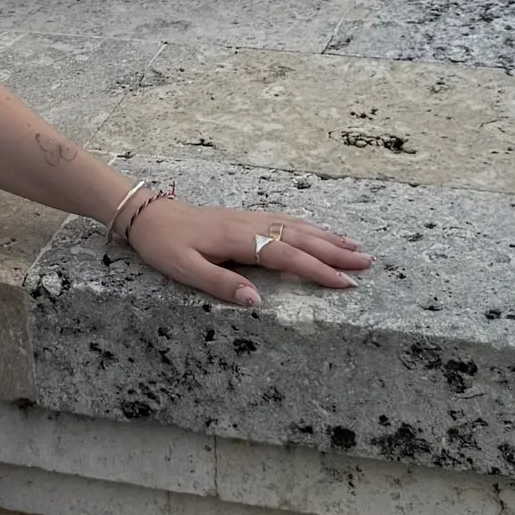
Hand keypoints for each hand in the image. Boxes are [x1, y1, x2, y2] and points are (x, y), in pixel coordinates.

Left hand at [124, 199, 373, 306]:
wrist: (147, 213)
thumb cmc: (163, 245)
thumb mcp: (184, 269)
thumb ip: (221, 283)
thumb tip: (257, 301)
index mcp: (238, 239)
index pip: (287, 256)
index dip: (317, 270)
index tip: (345, 282)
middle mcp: (250, 225)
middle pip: (300, 238)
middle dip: (335, 252)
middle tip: (367, 263)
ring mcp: (249, 218)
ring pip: (296, 226)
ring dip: (327, 237)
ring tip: (355, 246)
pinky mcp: (245, 217)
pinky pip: (285, 219)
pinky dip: (309, 226)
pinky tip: (320, 231)